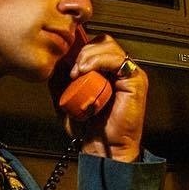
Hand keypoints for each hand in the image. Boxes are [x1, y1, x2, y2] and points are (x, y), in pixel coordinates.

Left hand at [71, 32, 146, 161]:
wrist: (102, 148)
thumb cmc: (88, 128)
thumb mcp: (65, 100)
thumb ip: (59, 82)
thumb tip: (53, 63)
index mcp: (106, 71)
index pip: (94, 46)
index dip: (78, 49)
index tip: (64, 62)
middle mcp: (119, 69)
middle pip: (102, 41)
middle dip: (82, 51)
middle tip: (71, 70)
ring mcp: (128, 73)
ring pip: (108, 46)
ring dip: (88, 55)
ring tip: (77, 72)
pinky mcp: (135, 80)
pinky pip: (118, 59)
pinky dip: (99, 61)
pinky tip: (86, 71)